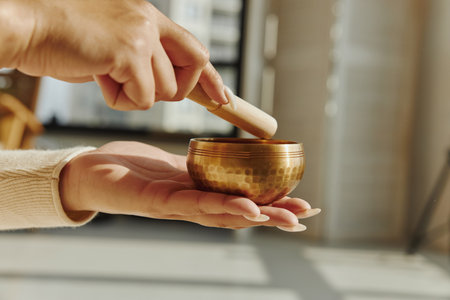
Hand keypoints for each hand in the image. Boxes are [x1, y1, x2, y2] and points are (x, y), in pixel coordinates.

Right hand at [0, 0, 227, 109]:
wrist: (28, 29)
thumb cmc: (64, 40)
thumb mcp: (113, 45)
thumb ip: (142, 58)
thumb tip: (163, 84)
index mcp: (147, 17)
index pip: (194, 47)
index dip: (211, 75)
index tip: (223, 97)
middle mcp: (149, 21)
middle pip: (191, 69)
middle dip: (175, 90)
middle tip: (141, 85)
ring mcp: (140, 35)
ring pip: (165, 91)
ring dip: (135, 95)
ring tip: (104, 74)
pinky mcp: (128, 53)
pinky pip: (142, 99)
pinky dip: (120, 100)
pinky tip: (98, 78)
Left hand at [59, 141, 318, 230]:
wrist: (88, 172)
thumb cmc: (132, 168)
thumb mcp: (172, 165)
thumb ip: (196, 168)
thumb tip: (222, 159)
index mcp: (197, 194)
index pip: (240, 201)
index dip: (271, 204)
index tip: (301, 203)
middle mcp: (189, 205)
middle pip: (236, 213)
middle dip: (271, 216)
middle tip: (304, 218)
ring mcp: (173, 207)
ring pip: (220, 214)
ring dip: (254, 217)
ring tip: (282, 218)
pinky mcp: (152, 202)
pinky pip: (190, 204)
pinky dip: (220, 206)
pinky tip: (244, 207)